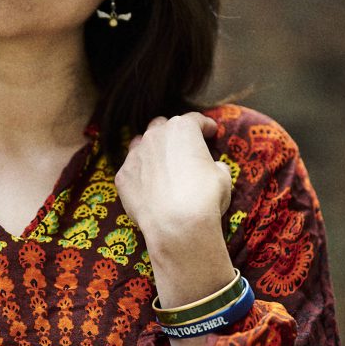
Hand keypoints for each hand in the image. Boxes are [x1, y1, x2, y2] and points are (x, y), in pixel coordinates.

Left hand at [115, 114, 234, 320]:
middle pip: (163, 126)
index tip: (210, 131)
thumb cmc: (204, 198)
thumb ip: (214, 165)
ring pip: (141, 144)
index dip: (204, 125)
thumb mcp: (222, 177)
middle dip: (173, 134)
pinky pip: (132, 171)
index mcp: (182, 129)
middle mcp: (154, 136)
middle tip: (183, 148)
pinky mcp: (122, 176)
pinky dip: (140, 175)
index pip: (194, 120)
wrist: (176, 225)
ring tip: (161, 165)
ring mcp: (135, 155)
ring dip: (151, 151)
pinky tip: (148, 188)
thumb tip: (213, 167)